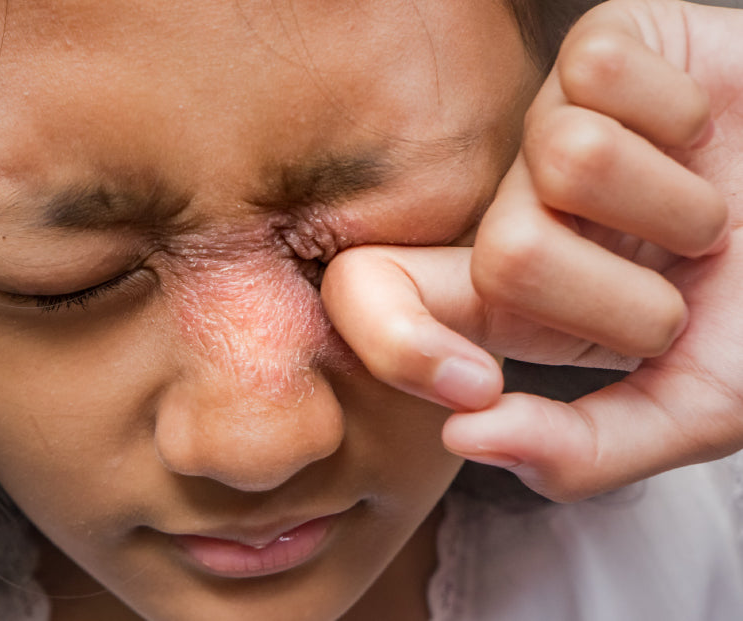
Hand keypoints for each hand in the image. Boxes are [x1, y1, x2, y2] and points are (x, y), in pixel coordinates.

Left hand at [322, 0, 742, 501]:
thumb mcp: (695, 408)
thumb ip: (583, 448)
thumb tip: (463, 438)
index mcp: (515, 300)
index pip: (373, 298)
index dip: (395, 345)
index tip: (476, 386)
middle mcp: (519, 210)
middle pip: (501, 257)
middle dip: (627, 296)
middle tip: (682, 286)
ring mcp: (552, 127)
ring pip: (565, 159)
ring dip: (676, 207)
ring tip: (707, 214)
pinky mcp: (599, 48)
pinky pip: (603, 73)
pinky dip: (685, 116)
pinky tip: (702, 132)